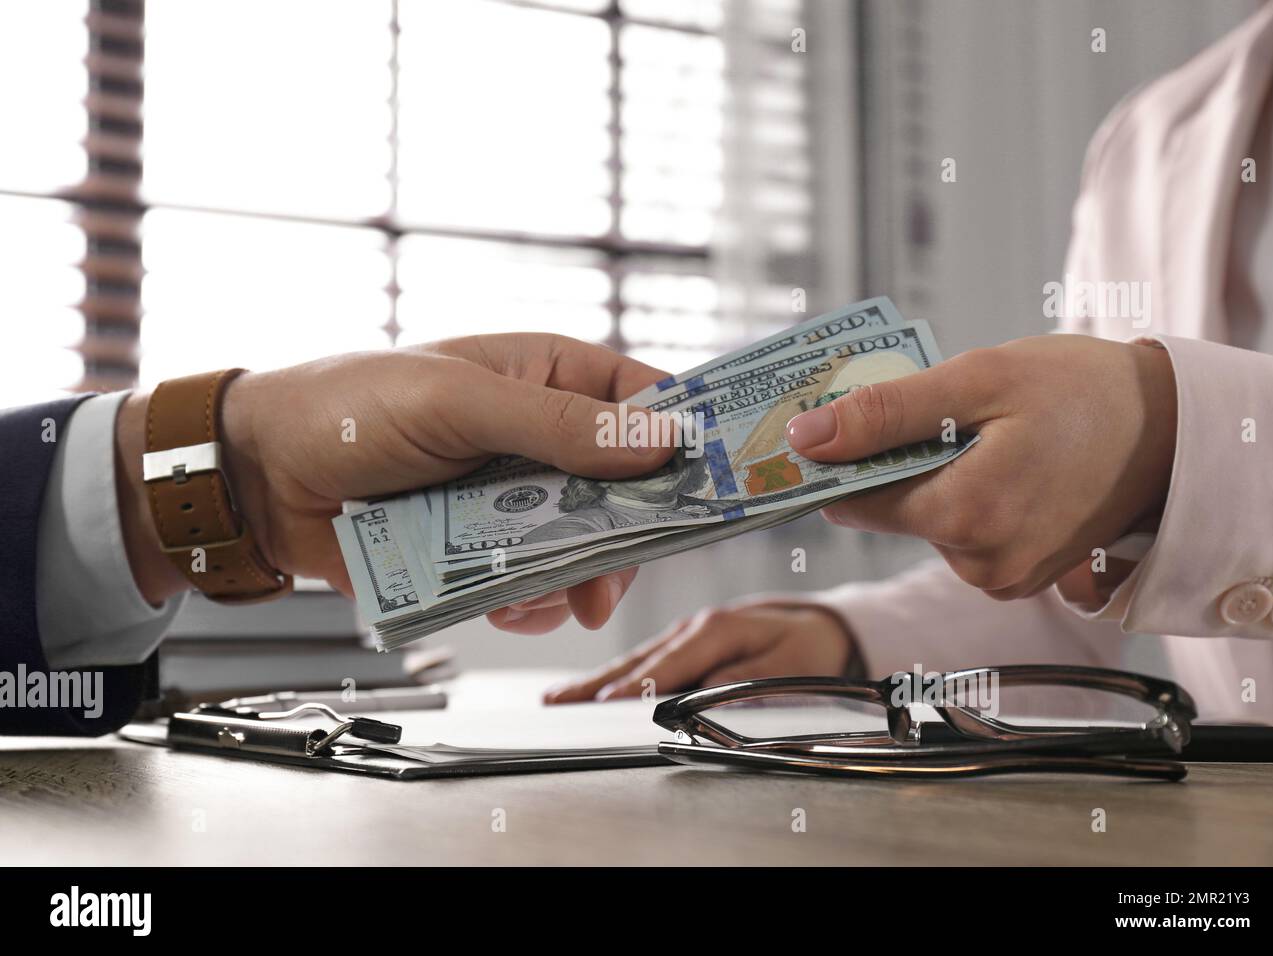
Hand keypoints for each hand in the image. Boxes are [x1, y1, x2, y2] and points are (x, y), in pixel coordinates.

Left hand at [114, 334, 675, 630]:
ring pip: (585, 545)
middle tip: (612, 580)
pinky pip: (537, 582)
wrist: (261, 479)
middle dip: (625, 536)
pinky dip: (532, 603)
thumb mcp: (458, 402)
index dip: (683, 442)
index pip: (644, 401)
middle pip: (625, 489)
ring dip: (576, 579)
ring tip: (547, 601)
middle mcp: (541, 436)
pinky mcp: (484, 546)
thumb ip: (557, 424)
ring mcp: (513, 495)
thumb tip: (657, 440)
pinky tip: (508, 609)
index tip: (714, 488)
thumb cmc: (351, 408)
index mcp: (547, 376)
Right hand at [543, 600, 856, 702]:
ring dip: (594, 681)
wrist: (820, 624)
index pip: (669, 663)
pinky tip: (584, 690)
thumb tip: (702, 696)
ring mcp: (684, 633)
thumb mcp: (790, 666)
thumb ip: (747, 682)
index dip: (638, 686)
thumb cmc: (808, 647)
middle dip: (596, 684)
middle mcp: (693, 628)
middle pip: (638, 661)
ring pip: (633, 660)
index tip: (608, 705)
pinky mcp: (682, 643)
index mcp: (717, 630)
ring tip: (556, 700)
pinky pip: (641, 661)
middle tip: (557, 704)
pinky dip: (612, 675)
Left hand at [785, 334, 1177, 599]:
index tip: (838, 423)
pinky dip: (966, 497)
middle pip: (891, 511)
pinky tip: (1000, 464)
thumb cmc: (1080, 393)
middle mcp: (980, 565)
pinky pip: (962, 536)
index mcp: (965, 518)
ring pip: (926, 523)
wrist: (1171, 428)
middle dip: (895, 461)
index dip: (840, 459)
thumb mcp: (977, 381)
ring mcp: (1002, 579)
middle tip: (937, 413)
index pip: (855, 501)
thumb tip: (807, 439)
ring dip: (935, 477)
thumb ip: (886, 414)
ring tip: (985, 436)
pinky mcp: (1018, 578)